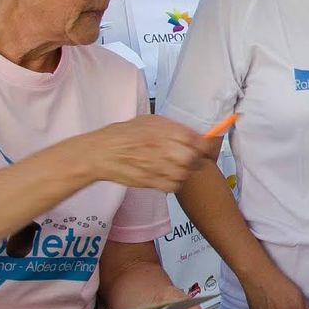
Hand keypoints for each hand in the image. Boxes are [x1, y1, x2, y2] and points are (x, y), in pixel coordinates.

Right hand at [78, 115, 217, 192]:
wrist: (102, 152)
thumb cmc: (125, 135)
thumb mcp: (151, 121)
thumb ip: (174, 128)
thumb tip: (196, 135)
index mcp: (167, 130)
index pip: (200, 141)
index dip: (206, 147)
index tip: (205, 149)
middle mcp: (165, 147)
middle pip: (194, 159)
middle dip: (194, 160)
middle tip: (187, 159)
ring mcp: (159, 166)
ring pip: (186, 174)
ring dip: (184, 172)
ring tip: (174, 167)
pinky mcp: (152, 181)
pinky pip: (174, 186)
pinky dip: (174, 183)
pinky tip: (166, 176)